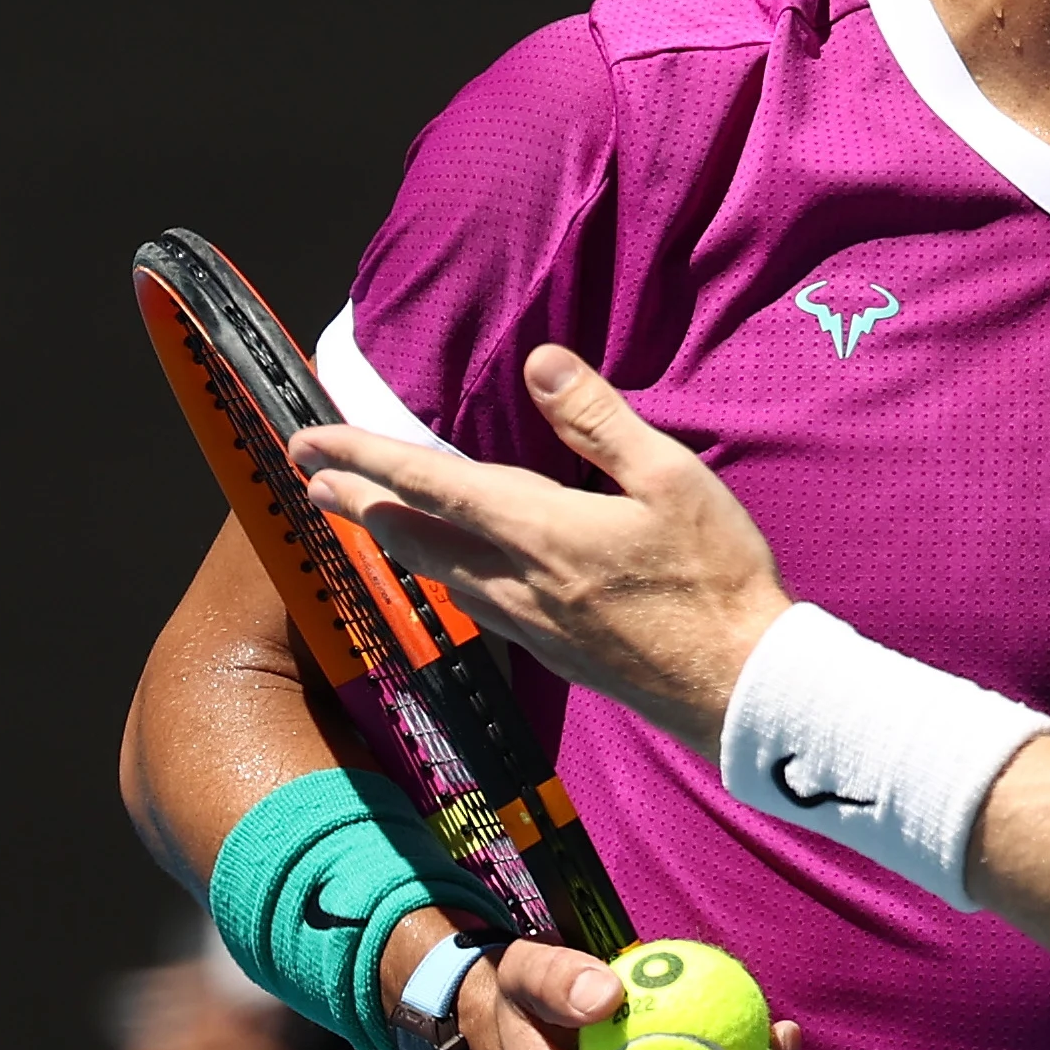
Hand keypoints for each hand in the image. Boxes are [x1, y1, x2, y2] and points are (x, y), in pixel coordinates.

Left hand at [287, 346, 791, 758]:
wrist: (740, 683)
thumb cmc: (715, 577)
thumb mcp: (672, 478)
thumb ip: (599, 420)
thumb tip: (540, 365)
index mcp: (538, 529)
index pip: (429, 484)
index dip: (363, 457)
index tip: (309, 441)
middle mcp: (517, 580)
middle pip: (415, 536)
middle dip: (359, 502)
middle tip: (313, 478)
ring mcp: (530, 624)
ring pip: (439, 575)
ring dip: (395, 540)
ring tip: (368, 519)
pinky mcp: (552, 652)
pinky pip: (475, 604)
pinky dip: (442, 575)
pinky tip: (452, 576)